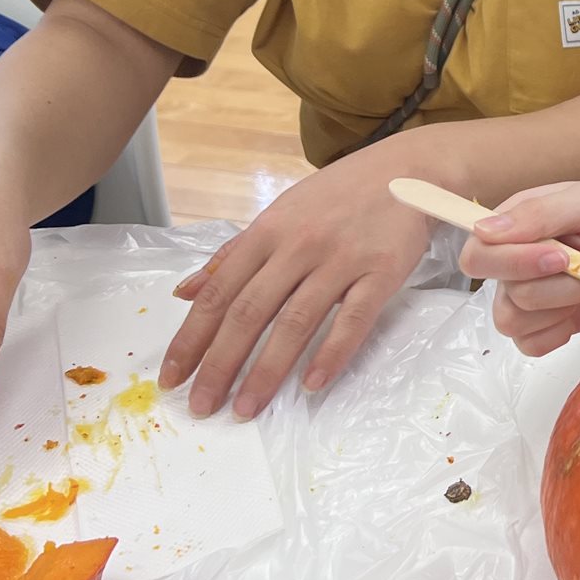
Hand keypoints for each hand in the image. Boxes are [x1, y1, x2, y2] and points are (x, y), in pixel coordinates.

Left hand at [163, 141, 434, 418]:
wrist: (407, 171)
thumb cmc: (339, 194)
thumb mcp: (280, 212)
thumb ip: (233, 253)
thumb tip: (185, 292)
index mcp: (268, 231)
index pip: (220, 293)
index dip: (192, 338)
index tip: (172, 377)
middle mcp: (299, 246)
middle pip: (250, 312)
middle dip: (220, 364)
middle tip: (201, 406)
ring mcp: (341, 259)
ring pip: (295, 321)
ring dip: (267, 370)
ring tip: (245, 408)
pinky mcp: (381, 272)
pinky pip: (353, 319)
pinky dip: (331, 353)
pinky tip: (312, 384)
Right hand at [459, 182, 579, 355]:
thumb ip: (540, 213)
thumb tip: (483, 229)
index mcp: (515, 226)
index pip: (479, 255)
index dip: (511, 263)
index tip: (559, 255)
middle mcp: (515, 263)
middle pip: (503, 293)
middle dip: (555, 286)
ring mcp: (533, 296)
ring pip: (517, 321)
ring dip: (567, 303)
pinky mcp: (552, 323)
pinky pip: (532, 345)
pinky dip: (559, 333)